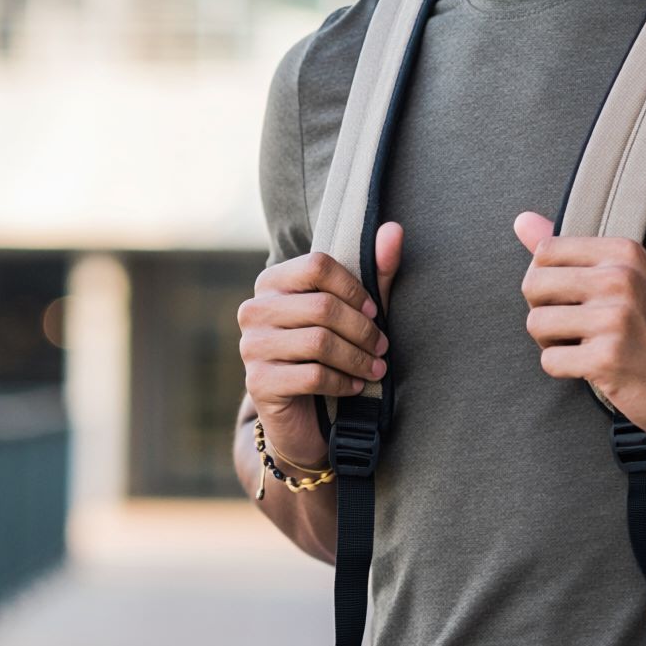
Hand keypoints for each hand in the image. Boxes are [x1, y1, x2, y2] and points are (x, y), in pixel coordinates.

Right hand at [238, 223, 403, 468]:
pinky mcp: (258, 383)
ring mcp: (251, 347)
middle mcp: (254, 310)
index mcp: (271, 283)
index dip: (355, 289)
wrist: (303, 417)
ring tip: (376, 369)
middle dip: (362, 330)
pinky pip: (313, 375)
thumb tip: (394, 229)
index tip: (375, 312)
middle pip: (322, 306)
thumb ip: (374, 272)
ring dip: (357, 358)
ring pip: (319, 342)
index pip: (317, 265)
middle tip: (383, 348)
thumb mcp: (355, 312)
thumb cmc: (331, 353)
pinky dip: (343, 382)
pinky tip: (355, 387)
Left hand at [513, 210, 645, 439]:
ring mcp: (615, 319)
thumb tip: (520, 220)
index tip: (572, 299)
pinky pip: (550, 361)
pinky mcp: (607, 359)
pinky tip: (592, 368)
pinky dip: (564, 369)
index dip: (547, 281)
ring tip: (583, 347)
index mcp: (623, 252)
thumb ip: (570, 251)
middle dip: (543, 312)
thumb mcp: (626, 277)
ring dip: (551, 343)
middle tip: (573, 327)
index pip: (545, 251)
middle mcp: (620, 279)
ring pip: (536, 324)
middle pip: (533, 285)